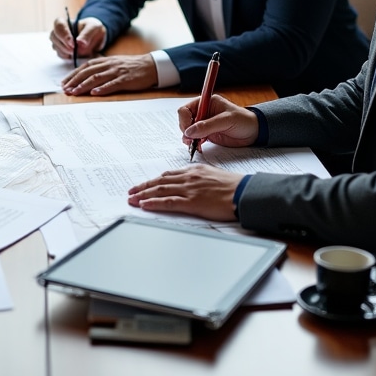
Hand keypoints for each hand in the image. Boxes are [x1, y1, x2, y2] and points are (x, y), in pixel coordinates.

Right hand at [49, 16, 105, 60]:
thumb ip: (87, 33)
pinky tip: (74, 55)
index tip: (72, 44)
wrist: (96, 38)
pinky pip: (59, 54)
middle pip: (54, 36)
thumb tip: (79, 42)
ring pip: (55, 46)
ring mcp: (59, 41)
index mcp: (66, 22)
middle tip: (74, 51)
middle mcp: (59, 31)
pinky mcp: (61, 50)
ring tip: (76, 53)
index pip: (58, 25)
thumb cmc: (93, 29)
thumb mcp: (94, 27)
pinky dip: (66, 56)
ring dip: (65, 51)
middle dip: (63, 45)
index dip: (64, 34)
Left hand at [60, 53, 157, 95]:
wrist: (151, 65)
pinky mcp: (126, 80)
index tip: (63, 83)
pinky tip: (95, 93)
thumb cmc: (132, 66)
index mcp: (105, 61)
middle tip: (65, 90)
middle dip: (74, 81)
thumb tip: (87, 76)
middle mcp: (109, 65)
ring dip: (84, 85)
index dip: (73, 74)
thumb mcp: (114, 64)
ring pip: (97, 78)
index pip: (85, 67)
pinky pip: (113, 84)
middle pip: (88, 72)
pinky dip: (103, 88)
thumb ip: (102, 68)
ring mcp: (117, 72)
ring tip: (75, 92)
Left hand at [127, 165, 241, 221]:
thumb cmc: (234, 187)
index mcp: (194, 170)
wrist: (244, 192)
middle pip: (160, 182)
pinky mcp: (192, 202)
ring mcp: (189, 189)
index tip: (145, 184)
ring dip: (143, 194)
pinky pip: (168, 202)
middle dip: (143, 187)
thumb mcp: (214, 176)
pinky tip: (144, 204)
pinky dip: (154, 203)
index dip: (154, 180)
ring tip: (132, 199)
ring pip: (160, 190)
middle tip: (131, 191)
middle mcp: (188, 177)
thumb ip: (199, 179)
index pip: (168, 175)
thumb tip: (191, 185)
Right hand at [178, 94, 259, 148]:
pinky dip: (194, 143)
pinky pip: (195, 138)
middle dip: (186, 130)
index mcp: (206, 102)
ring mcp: (204, 123)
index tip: (188, 130)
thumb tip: (190, 131)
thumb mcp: (226, 121)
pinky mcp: (207, 134)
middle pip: (185, 120)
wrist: (254, 132)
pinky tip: (199, 147)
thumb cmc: (243, 121)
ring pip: (188, 130)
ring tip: (194, 144)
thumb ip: (207, 125)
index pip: (186, 109)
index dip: (184, 119)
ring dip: (189, 138)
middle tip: (190, 140)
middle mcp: (203, 112)